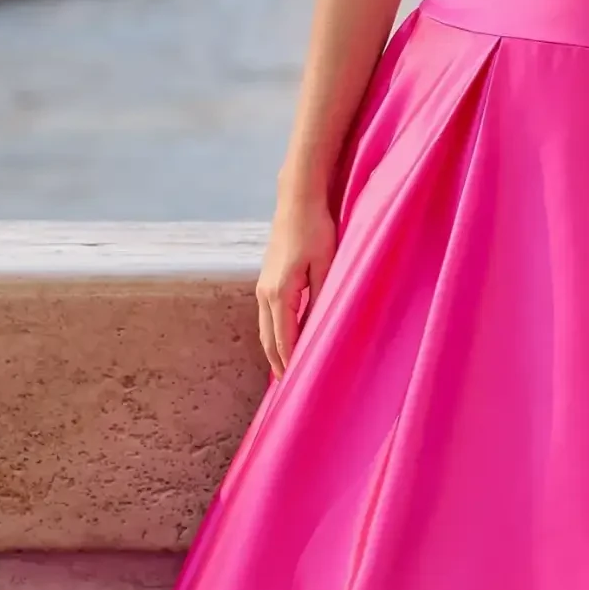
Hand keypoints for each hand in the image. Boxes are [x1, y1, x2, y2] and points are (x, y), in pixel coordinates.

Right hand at [256, 189, 337, 377]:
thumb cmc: (316, 230)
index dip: (290, 364)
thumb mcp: (326, 266)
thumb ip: (321, 299)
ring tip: (286, 372)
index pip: (284, 340)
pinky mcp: (266, 279)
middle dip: (279, 364)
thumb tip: (319, 330)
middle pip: (269, 340)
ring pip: (265, 329)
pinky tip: (284, 341)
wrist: (297, 200)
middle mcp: (265, 293)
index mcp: (280, 293)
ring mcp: (262, 286)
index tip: (298, 385)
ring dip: (274, 351)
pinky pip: (267, 316)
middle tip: (290, 389)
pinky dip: (274, 334)